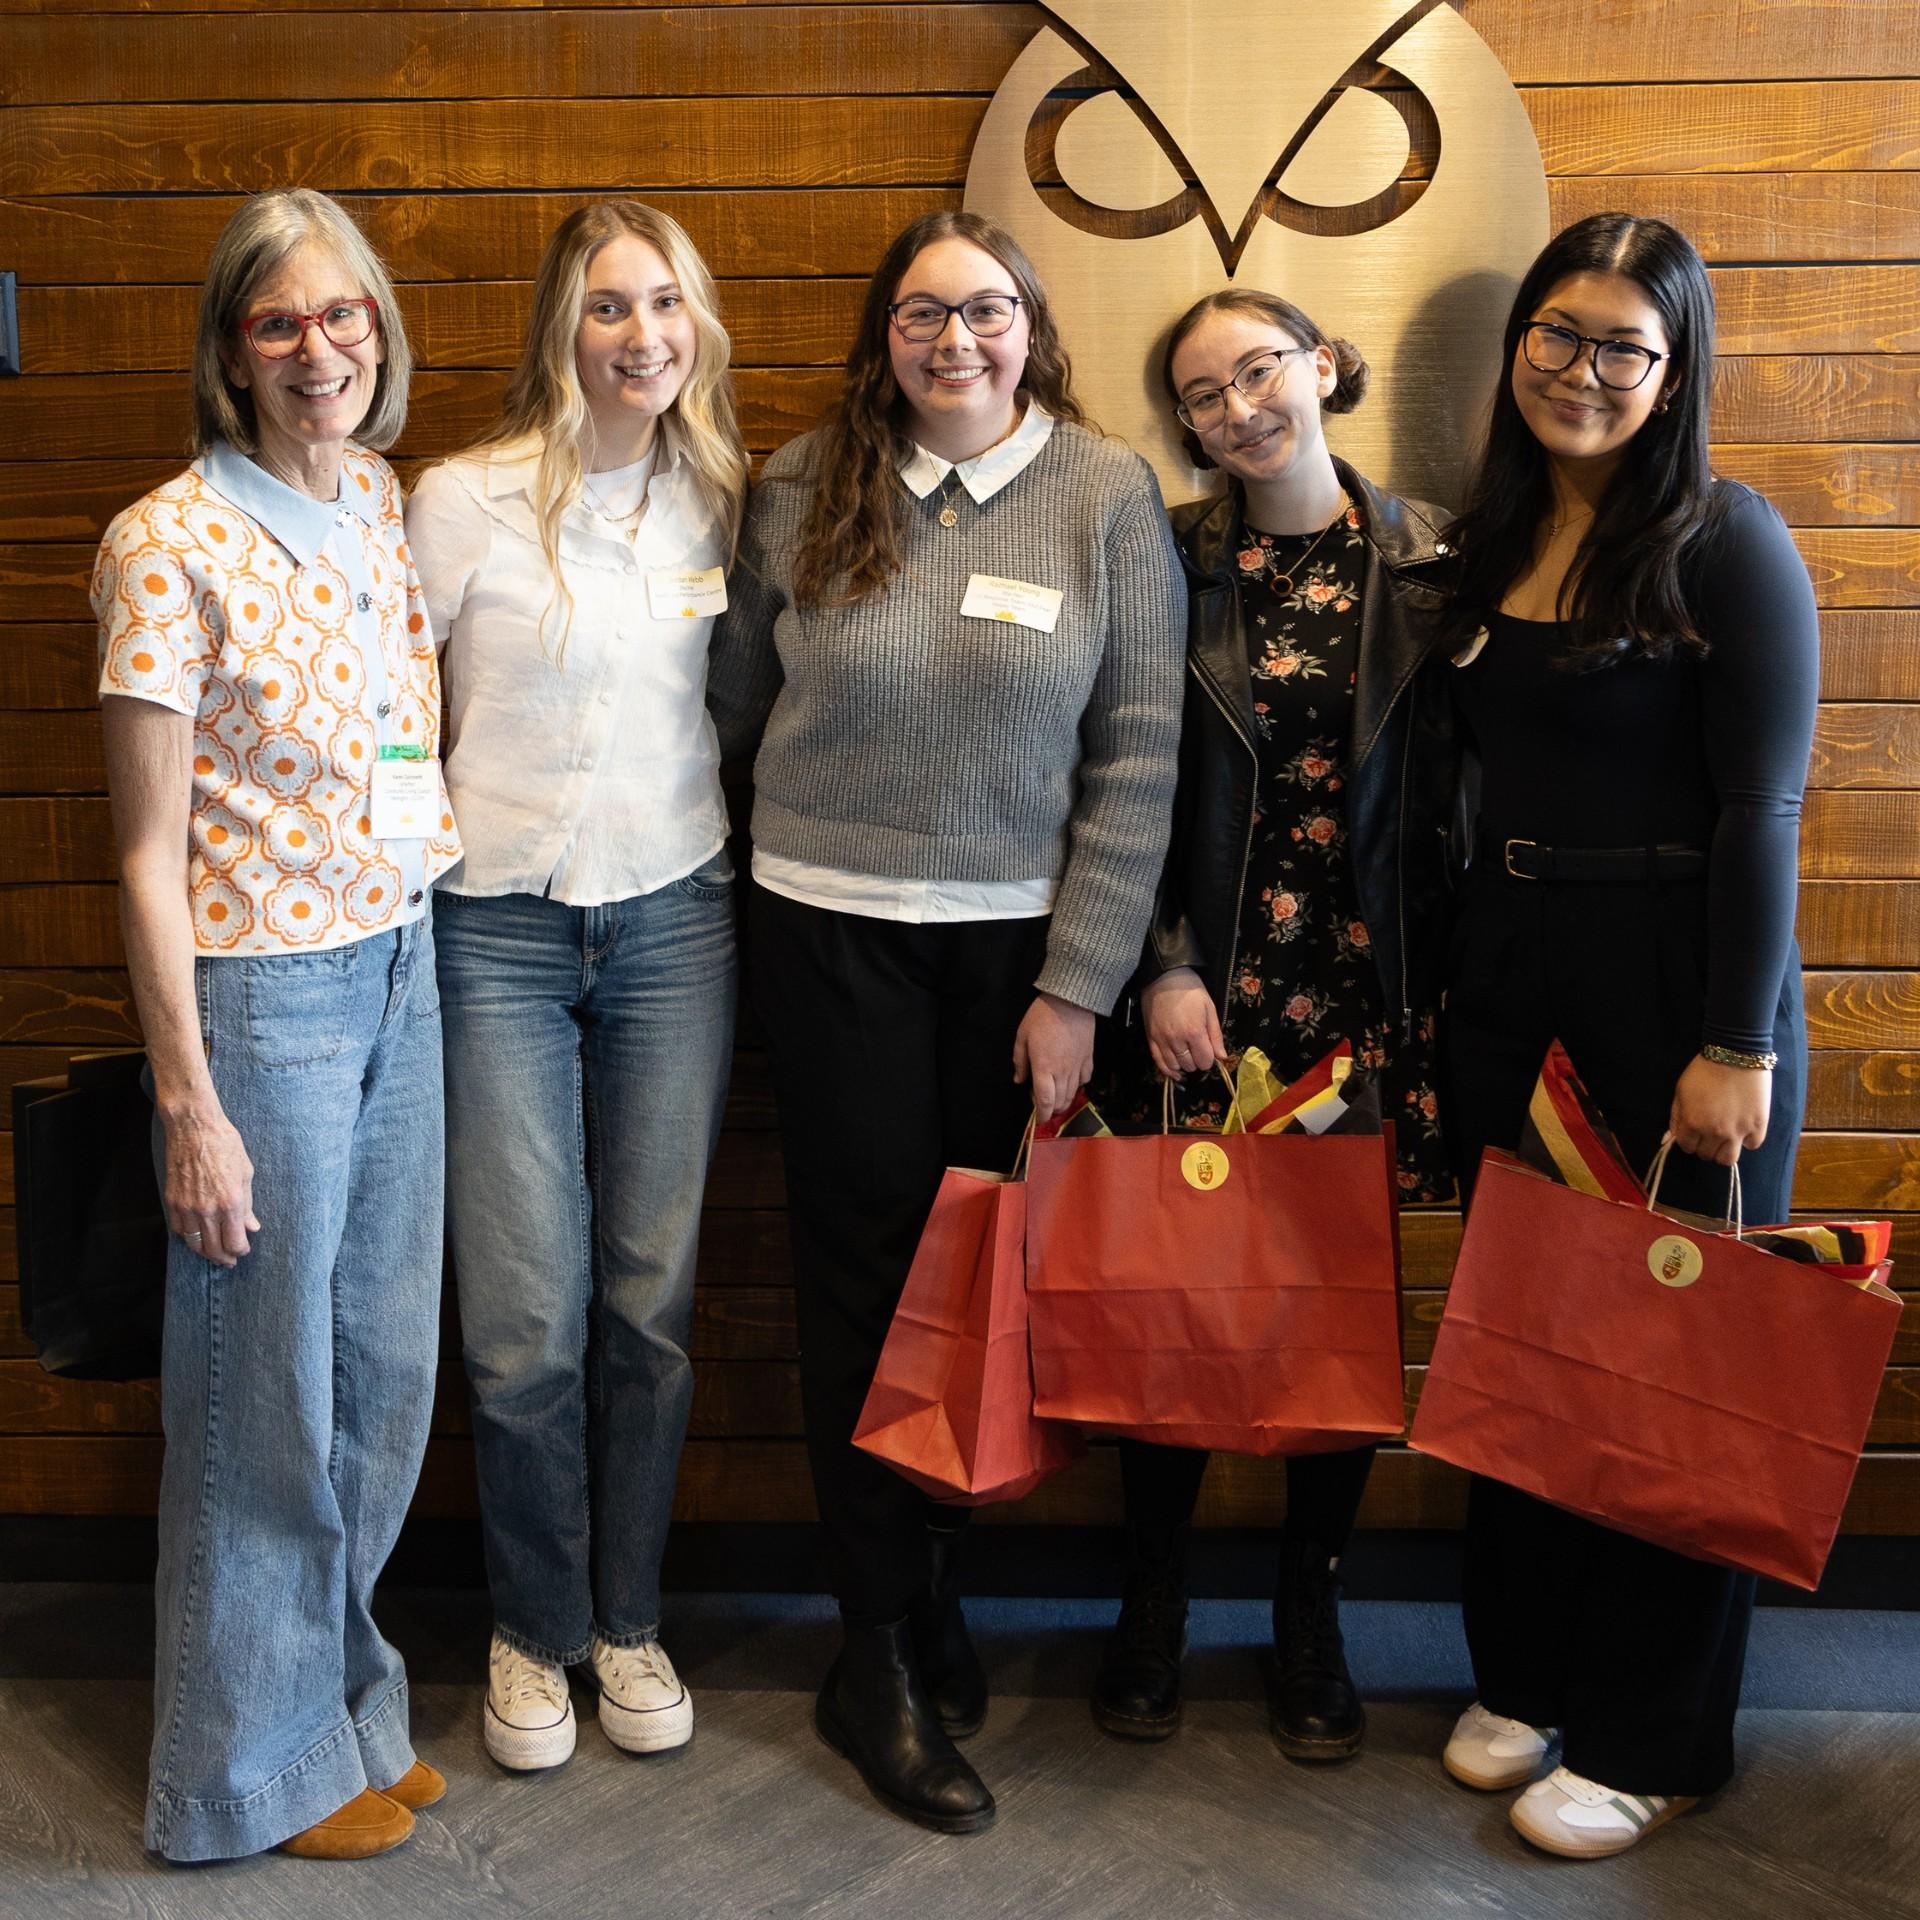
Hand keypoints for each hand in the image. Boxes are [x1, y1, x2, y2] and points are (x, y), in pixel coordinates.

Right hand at [160, 1100, 259, 1267]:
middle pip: (213, 1249)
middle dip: (224, 1258)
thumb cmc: (225, 1145)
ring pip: (194, 1243)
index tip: (244, 1249)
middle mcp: (207, 1209)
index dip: (241, 1250)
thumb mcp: (246, 1174)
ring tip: (214, 1252)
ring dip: (205, 1251)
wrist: (194, 1127)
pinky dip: (188, 1237)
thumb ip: (248, 1205)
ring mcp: (186, 1207)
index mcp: (230, 1203)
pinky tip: (197, 1235)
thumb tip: (252, 1227)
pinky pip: (179, 1229)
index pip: (235, 1243)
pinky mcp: (171, 1200)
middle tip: (230, 1260)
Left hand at [1012, 991, 1096, 1121]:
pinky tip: (1071, 1081)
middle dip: (1051, 1110)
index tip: (1039, 1119)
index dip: (1042, 1114)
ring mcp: (1078, 1066)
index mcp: (1044, 1068)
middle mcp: (1062, 1072)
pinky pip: (1085, 1080)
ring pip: (1073, 1094)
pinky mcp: (1088, 1059)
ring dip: (1063, 1101)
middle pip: (1060, 1102)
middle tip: (1043, 1104)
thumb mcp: (1022, 1036)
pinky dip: (1077, 1086)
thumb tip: (1019, 1080)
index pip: (1044, 1101)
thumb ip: (1020, 1062)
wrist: (1070, 1001)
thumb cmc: (1042, 1017)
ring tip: (1055, 1096)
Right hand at [1141, 967, 1224, 1079]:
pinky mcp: (1151, 1038)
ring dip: (1183, 1065)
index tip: (1210, 1051)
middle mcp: (1177, 1040)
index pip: (1205, 1061)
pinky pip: (1158, 1062)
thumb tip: (1222, 1057)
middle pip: (1190, 1065)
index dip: (1210, 1059)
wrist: (1163, 977)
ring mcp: (1162, 1040)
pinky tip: (1175, 1072)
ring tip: (1187, 1056)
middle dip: (1197, 1061)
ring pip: (1175, 1066)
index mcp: (1194, 1032)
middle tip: (1198, 1050)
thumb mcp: (1209, 1008)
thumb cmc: (1190, 990)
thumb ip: (1215, 1035)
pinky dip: (1167, 1070)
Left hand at [1667, 1055, 1771, 1167]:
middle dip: (1705, 1145)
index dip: (1689, 1139)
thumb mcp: (1680, 1092)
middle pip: (1706, 1155)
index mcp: (1693, 1124)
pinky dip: (1747, 1140)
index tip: (1694, 1130)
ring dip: (1723, 1151)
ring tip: (1725, 1137)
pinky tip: (1743, 1128)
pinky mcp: (1759, 1126)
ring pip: (1728, 1159)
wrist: (1735, 1054)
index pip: (1687, 1147)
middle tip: (1709, 1132)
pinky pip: (1752, 1145)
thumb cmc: (1703, 1070)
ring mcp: (1739, 1131)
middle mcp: (1715, 1132)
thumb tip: (1668, 1140)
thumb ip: (1675, 1118)